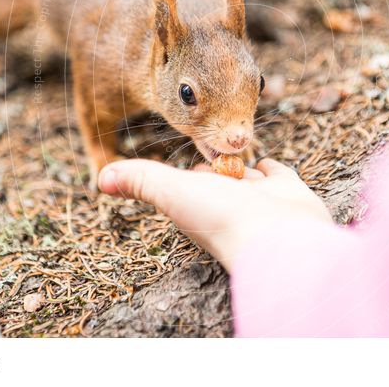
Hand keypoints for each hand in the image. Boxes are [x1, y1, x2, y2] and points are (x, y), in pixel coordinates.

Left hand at [98, 158, 332, 271]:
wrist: (280, 237)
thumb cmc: (223, 219)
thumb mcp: (173, 193)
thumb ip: (141, 180)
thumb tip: (100, 179)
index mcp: (199, 205)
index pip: (186, 184)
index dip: (180, 173)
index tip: (175, 164)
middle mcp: (229, 202)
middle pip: (216, 179)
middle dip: (212, 167)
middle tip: (209, 151)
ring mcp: (259, 197)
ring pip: (245, 176)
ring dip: (239, 165)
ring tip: (234, 151)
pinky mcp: (287, 191)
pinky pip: (276, 173)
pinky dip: (269, 167)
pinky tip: (264, 161)